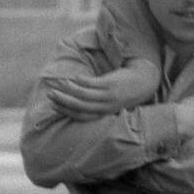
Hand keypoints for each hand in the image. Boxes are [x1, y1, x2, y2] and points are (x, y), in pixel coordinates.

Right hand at [44, 64, 160, 119]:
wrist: (143, 83)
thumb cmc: (124, 92)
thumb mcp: (111, 102)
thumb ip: (97, 104)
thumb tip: (80, 102)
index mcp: (105, 113)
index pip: (82, 116)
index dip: (67, 112)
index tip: (54, 106)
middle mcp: (105, 107)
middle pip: (80, 106)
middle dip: (64, 101)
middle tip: (50, 95)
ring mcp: (108, 96)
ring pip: (84, 95)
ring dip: (69, 90)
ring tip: (59, 84)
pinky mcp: (111, 85)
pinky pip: (92, 84)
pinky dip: (81, 81)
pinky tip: (74, 77)